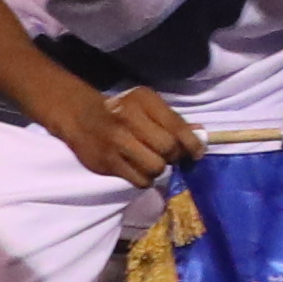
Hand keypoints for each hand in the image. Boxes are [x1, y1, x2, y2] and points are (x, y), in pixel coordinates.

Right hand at [60, 82, 200, 188]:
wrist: (81, 116)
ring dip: (158, 168)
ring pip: (155, 167)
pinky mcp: (107, 162)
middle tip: (169, 156)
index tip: (197, 153)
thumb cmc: (121, 110)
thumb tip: (201, 135)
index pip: (177, 126)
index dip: (192, 144)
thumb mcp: (147, 106)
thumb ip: (173, 120)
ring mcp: (117, 142)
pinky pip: (139, 180)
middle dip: (174, 156)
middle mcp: (130, 119)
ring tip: (151, 161)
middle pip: (168, 149)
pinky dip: (144, 178)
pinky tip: (139, 168)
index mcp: (144, 100)